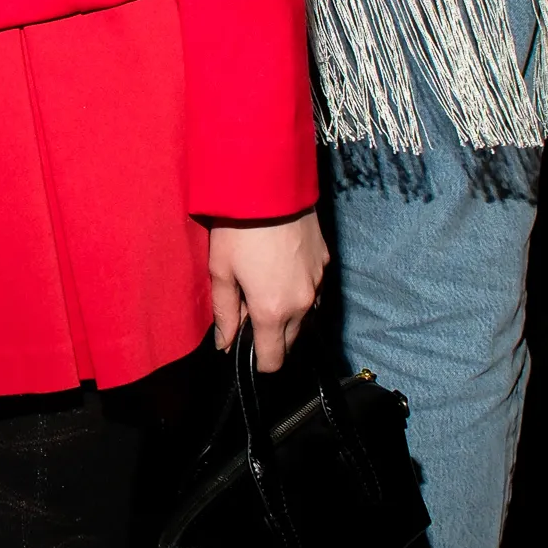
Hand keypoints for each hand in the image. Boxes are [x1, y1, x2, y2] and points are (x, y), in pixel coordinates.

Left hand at [206, 212, 329, 373]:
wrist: (271, 185)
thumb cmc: (237, 228)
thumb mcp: (221, 271)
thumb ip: (225, 313)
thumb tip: (224, 345)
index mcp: (272, 312)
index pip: (273, 360)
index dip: (257, 361)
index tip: (243, 348)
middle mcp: (302, 304)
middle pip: (290, 341)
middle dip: (271, 337)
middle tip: (248, 310)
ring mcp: (318, 283)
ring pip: (304, 317)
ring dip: (287, 314)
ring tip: (264, 286)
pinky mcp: (326, 263)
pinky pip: (313, 291)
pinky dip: (298, 291)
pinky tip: (281, 270)